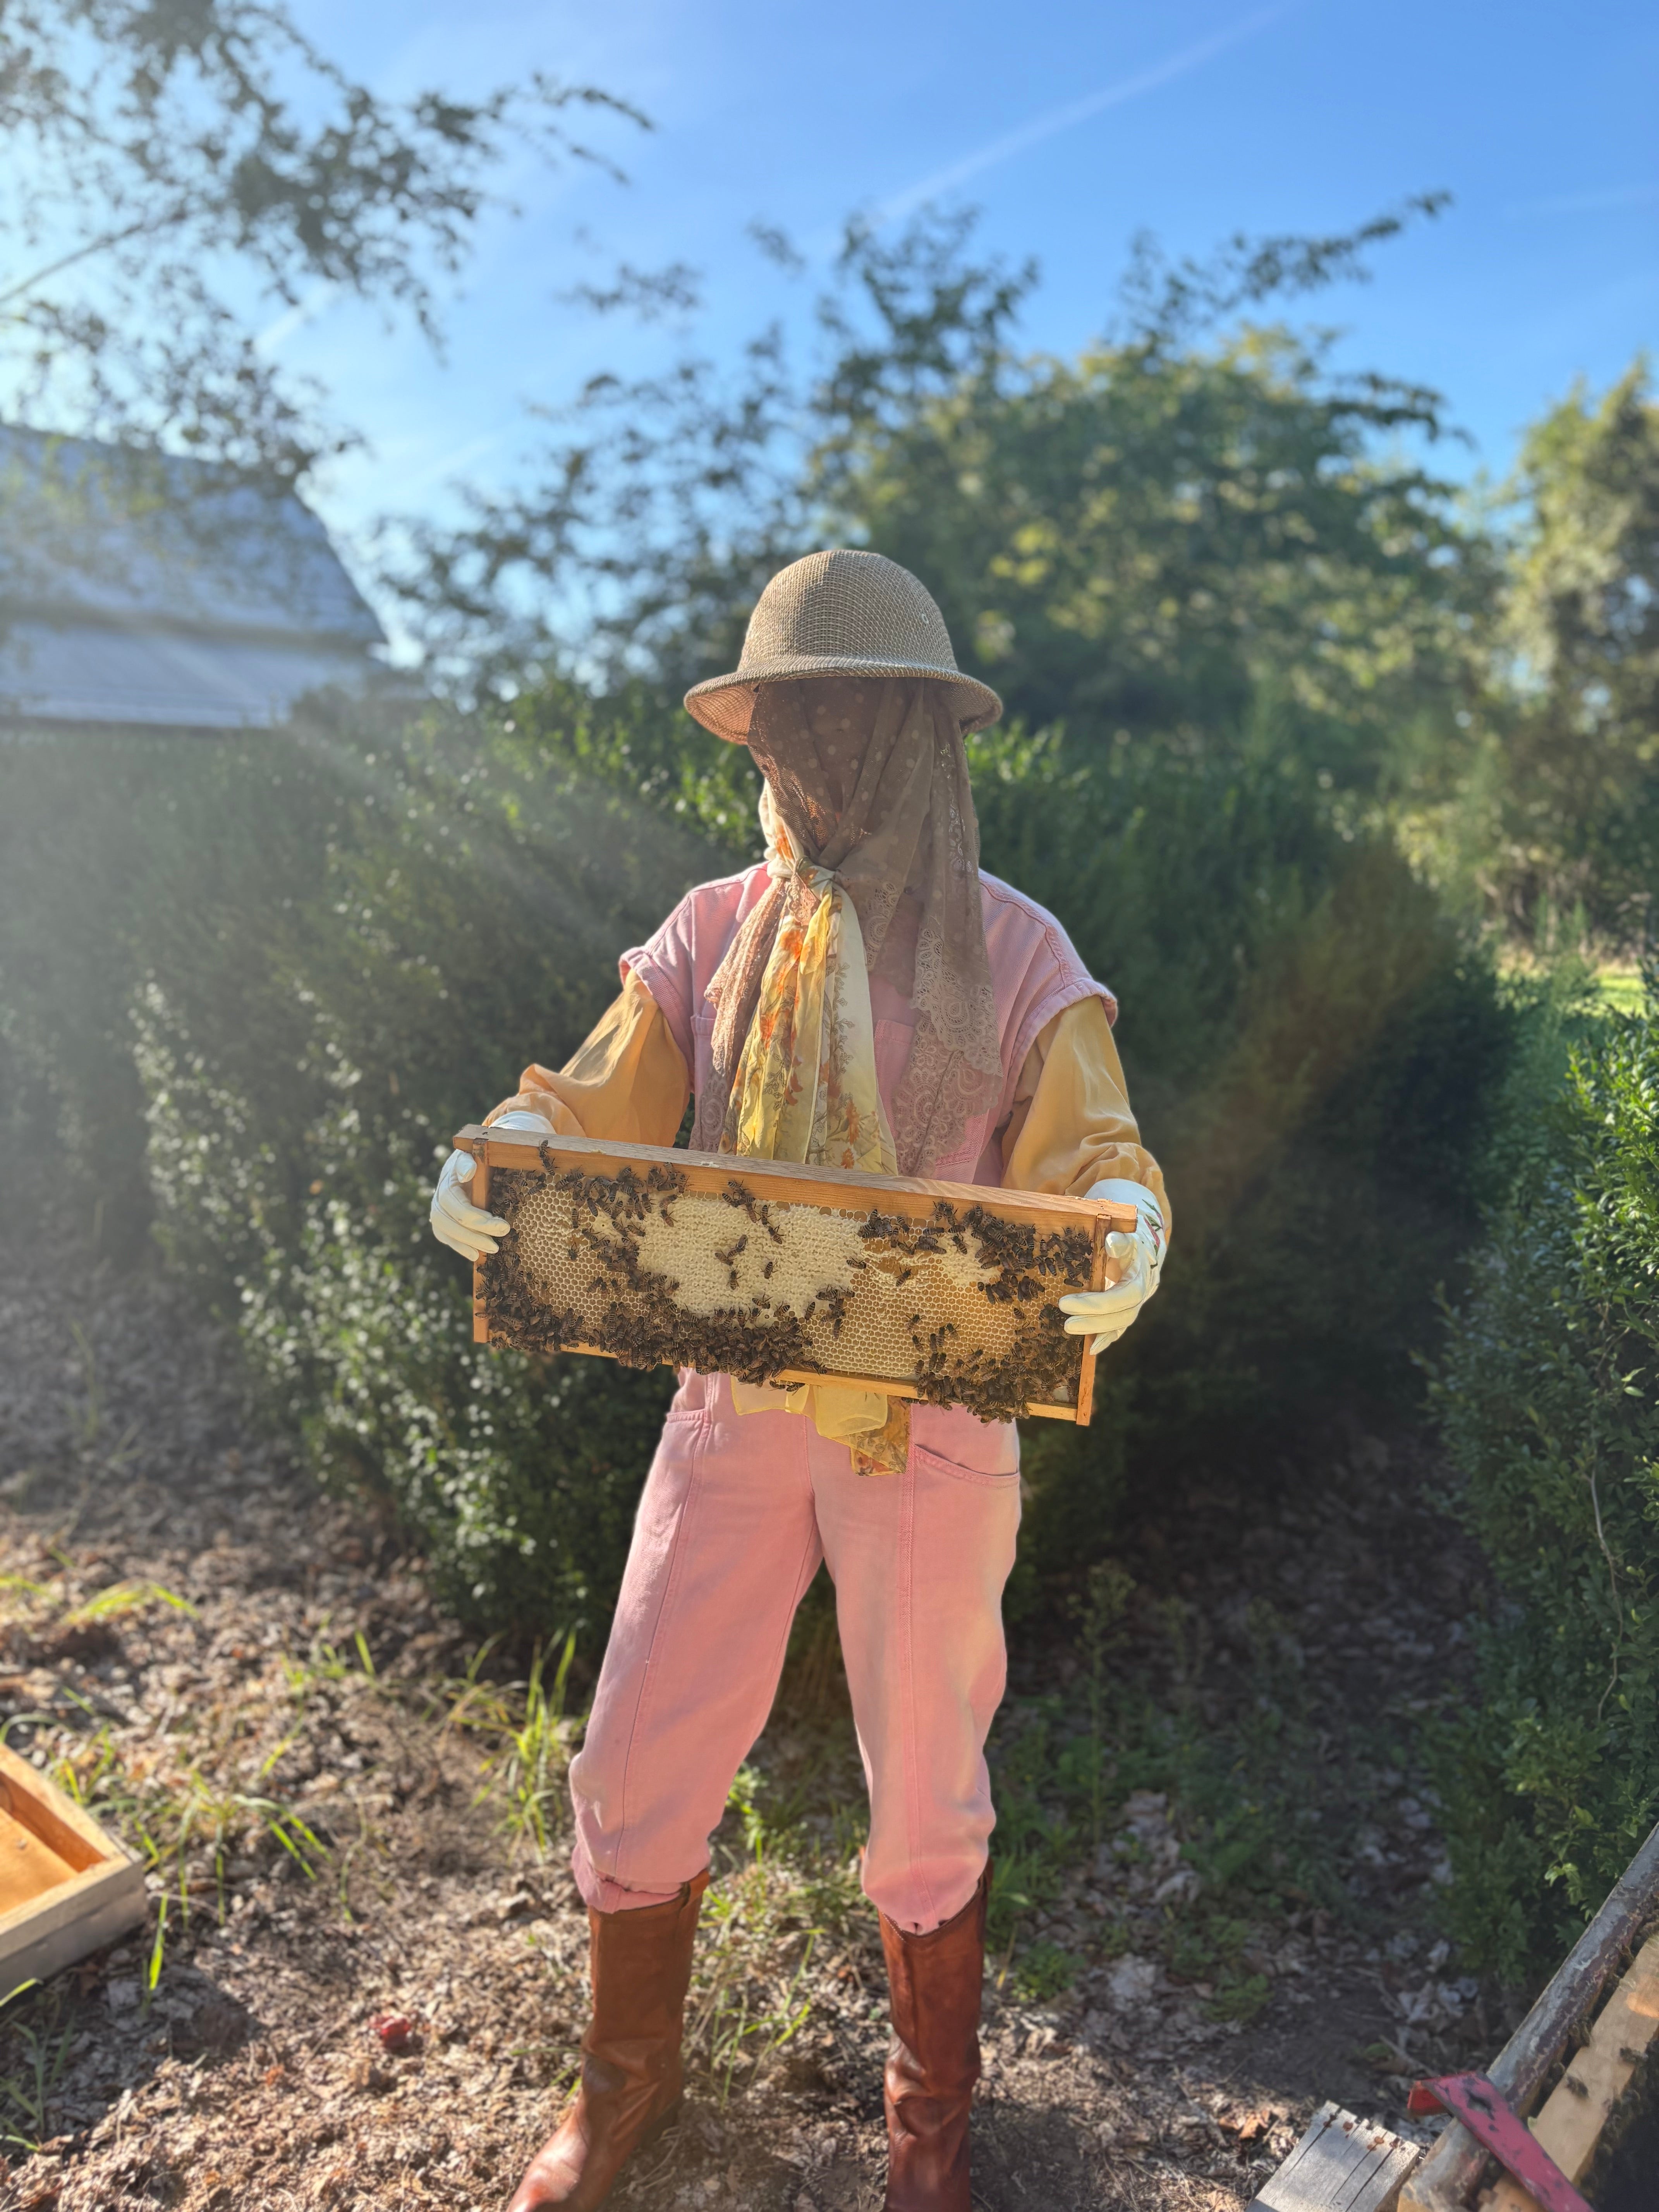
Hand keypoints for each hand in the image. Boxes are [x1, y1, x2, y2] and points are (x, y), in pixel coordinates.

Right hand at [428, 1110, 553, 1262]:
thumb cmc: (479, 1158)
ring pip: (445, 1230)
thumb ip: (470, 1160)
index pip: (456, 1203)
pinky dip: (459, 1247)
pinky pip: (445, 1237)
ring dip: (468, 1242)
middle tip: (503, 1237)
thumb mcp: (476, 1154)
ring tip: (492, 1249)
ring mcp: (438, 1209)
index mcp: (448, 1179)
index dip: (477, 1217)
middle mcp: (439, 1195)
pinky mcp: (442, 1221)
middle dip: (476, 1232)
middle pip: (450, 1220)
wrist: (473, 1161)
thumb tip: (468, 1172)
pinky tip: (475, 1255)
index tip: (503, 1226)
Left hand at [1057, 1180, 1166, 1354]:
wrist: (1138, 1239)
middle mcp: (1142, 1288)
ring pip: (1121, 1321)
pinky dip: (1105, 1338)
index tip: (1067, 1302)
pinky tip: (1090, 1350)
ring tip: (1066, 1328)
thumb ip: (1118, 1237)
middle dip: (1093, 1314)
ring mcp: (1135, 1301)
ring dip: (1095, 1328)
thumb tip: (1111, 1242)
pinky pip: (1118, 1329)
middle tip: (1064, 1314)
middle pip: (1123, 1310)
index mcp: (1141, 1269)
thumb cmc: (1123, 1231)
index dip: (1099, 1301)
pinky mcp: (1126, 1309)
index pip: (1125, 1292)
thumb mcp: (1122, 1229)